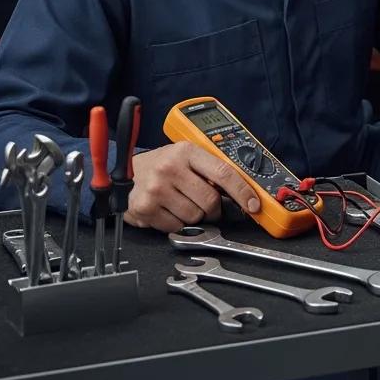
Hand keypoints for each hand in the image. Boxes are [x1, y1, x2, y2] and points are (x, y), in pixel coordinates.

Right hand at [125, 142, 260, 232]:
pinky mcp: (144, 208)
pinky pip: (175, 227)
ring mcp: (156, 189)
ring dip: (194, 216)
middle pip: (210, 201)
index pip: (223, 172)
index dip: (242, 191)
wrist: (125, 172)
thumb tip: (242, 189)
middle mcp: (170, 168)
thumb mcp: (186, 156)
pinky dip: (177, 224)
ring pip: (194, 217)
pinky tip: (169, 210)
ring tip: (182, 202)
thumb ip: (210, 168)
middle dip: (214, 209)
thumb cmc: (162, 164)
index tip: (253, 204)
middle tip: (207, 205)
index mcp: (187, 152)